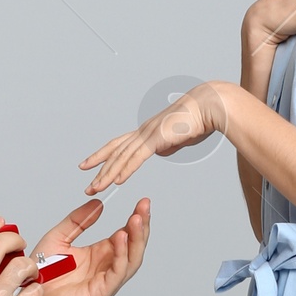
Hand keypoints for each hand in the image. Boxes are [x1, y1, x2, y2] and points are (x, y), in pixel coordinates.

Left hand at [23, 196, 150, 295]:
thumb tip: (98, 204)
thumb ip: (77, 220)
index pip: (126, 234)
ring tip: (137, 219)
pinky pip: (116, 273)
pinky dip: (121, 255)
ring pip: (131, 259)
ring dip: (137, 239)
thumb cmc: (42, 274)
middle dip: (142, 226)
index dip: (135, 218)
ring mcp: (105, 280)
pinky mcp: (100, 292)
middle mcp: (106, 266)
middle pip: (133, 245)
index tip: (142, 201)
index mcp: (100, 253)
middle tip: (145, 205)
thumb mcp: (58, 237)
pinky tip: (120, 237)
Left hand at [79, 85, 226, 192]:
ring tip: (95, 187)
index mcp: (147, 131)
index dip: (103, 155)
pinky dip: (125, 170)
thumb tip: (161, 150)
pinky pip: (137, 158)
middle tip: (87, 184)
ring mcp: (148, 134)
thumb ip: (167, 144)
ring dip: (107, 174)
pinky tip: (116, 181)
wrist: (208, 107)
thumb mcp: (178, 137)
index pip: (119, 145)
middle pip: (114, 151)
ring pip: (122, 156)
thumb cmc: (198, 120)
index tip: (89, 165)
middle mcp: (143, 131)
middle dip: (98, 168)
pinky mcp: (157, 139)